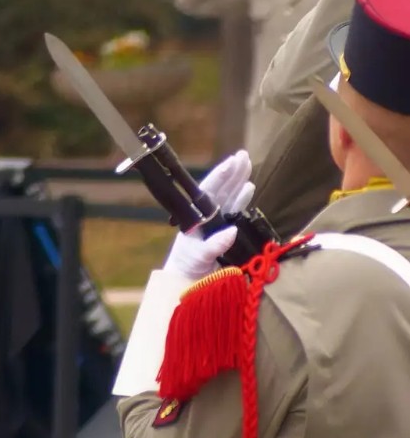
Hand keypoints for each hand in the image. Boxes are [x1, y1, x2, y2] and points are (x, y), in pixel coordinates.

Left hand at [162, 150, 254, 279]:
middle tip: (243, 156)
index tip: (231, 162)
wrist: (187, 281)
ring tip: (248, 166)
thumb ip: (214, 245)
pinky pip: (235, 211)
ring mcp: (216, 222)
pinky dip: (242, 199)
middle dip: (232, 173)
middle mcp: (205, 216)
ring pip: (229, 197)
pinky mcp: (225, 231)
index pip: (208, 191)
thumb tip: (232, 231)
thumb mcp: (199, 256)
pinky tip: (249, 188)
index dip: (220, 176)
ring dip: (238, 182)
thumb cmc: (187, 266)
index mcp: (195, 216)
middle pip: (220, 189)